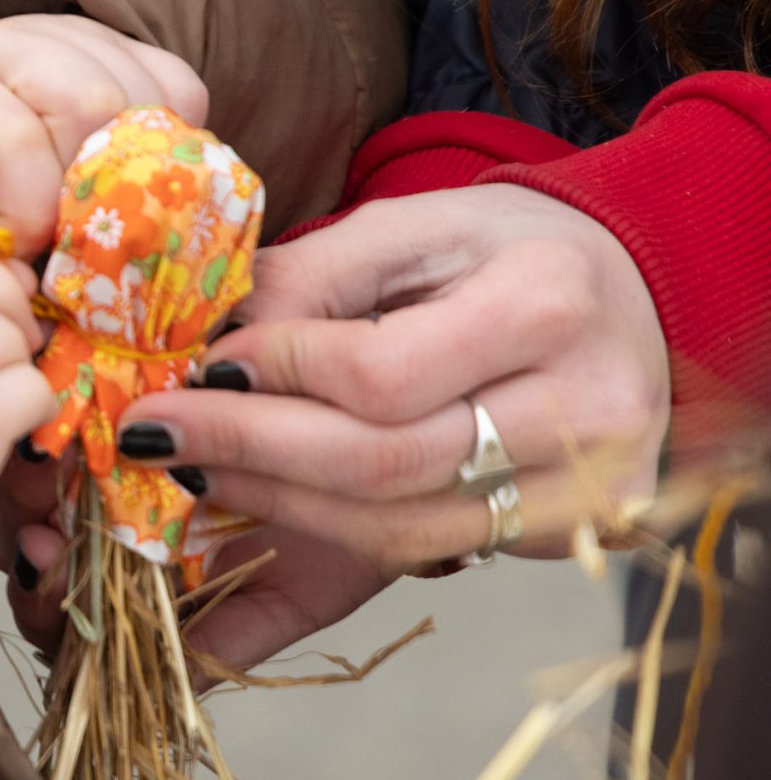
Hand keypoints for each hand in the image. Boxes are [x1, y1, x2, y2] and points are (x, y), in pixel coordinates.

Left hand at [0, 14, 208, 266]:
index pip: (10, 135)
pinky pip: (180, 90)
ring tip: (99, 217)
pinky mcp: (125, 48)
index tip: (21, 251)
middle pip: (89, 104)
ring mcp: (75, 36)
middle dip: (91, 193)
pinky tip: (132, 180)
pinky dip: (171, 146)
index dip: (29, 210)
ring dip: (137, 175)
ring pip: (144, 97)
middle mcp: (10, 42)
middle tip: (73, 241)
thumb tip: (12, 265)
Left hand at [114, 184, 670, 671]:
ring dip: (273, 505)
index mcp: (548, 306)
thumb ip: (310, 277)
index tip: (199, 367)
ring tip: (193, 469)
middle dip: (249, 450)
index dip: (278, 375)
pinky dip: (324, 537)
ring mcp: (585, 491)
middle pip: (383, 465)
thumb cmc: (501, 252)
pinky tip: (255, 508)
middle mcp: (585, 413)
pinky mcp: (564, 537)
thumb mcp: (410, 226)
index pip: (382, 374)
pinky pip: (420, 553)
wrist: (624, 301)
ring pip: (395, 531)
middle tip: (155, 434)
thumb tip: (207, 343)